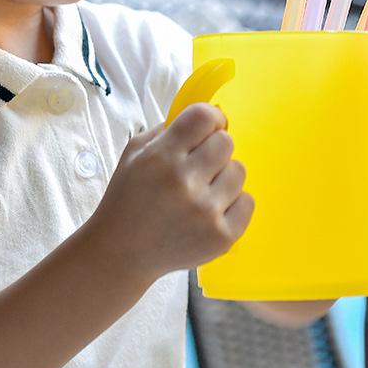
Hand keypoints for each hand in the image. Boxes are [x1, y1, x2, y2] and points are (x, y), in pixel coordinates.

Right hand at [87, 103, 254, 283]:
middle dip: (214, 149)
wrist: (119, 254)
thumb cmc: (128, 198)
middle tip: (199, 165)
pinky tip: (211, 211)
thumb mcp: (135, 153)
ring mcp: (205, 212)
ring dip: (223, 177)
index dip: (211, 118)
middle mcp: (184, 182)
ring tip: (202, 192)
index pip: (205, 117)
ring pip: (239, 171)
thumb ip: (170, 128)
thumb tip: (210, 113)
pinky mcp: (221, 237)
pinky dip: (233, 204)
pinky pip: (248, 201)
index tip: (208, 128)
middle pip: (226, 142)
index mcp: (162, 157)